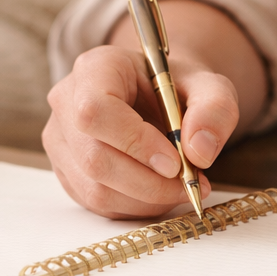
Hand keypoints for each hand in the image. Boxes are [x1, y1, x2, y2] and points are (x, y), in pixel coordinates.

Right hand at [42, 44, 235, 217]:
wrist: (158, 98)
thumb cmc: (178, 89)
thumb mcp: (210, 87)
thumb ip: (214, 110)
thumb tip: (199, 151)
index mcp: (95, 68)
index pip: (95, 110)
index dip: (134, 142)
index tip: (174, 161)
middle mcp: (66, 103)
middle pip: (94, 158)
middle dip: (148, 182)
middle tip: (188, 183)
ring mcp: (62, 141)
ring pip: (94, 189)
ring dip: (145, 199)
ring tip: (178, 187)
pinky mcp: (67, 172)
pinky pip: (96, 204)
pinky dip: (135, 207)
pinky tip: (158, 192)